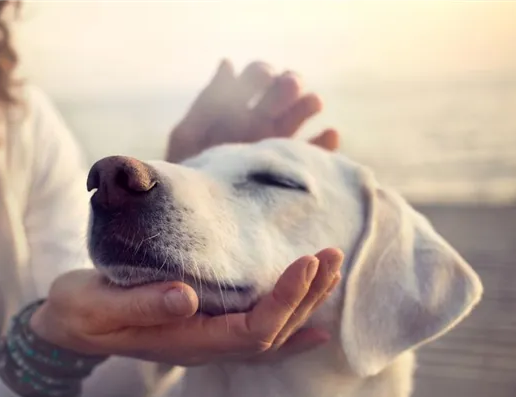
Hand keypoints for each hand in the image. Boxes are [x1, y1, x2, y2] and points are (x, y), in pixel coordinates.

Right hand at [29, 248, 343, 365]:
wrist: (69, 325)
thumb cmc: (81, 312)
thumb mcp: (98, 305)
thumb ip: (141, 305)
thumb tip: (186, 297)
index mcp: (184, 341)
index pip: (251, 330)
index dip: (284, 300)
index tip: (306, 262)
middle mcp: (203, 346)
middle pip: (271, 333)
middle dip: (306, 296)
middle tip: (331, 255)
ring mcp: (206, 341)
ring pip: (270, 334)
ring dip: (304, 304)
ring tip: (331, 271)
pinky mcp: (203, 326)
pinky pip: (257, 336)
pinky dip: (290, 327)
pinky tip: (315, 322)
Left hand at [166, 60, 338, 163]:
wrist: (197, 215)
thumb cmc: (186, 175)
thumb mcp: (189, 137)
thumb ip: (208, 102)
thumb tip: (228, 62)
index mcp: (235, 108)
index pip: (256, 77)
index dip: (262, 73)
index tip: (264, 77)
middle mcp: (259, 122)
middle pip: (283, 91)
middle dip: (289, 83)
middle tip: (289, 87)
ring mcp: (276, 144)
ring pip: (300, 116)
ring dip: (308, 104)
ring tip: (312, 103)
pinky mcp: (290, 170)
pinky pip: (314, 154)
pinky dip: (325, 143)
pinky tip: (329, 134)